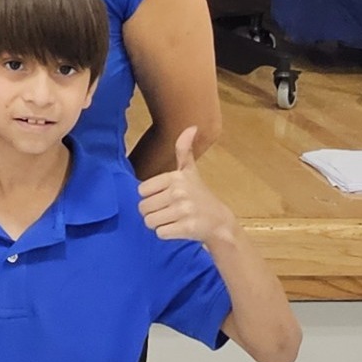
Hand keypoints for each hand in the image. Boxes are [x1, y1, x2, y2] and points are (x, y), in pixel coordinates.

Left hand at [137, 127, 236, 243]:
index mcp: (176, 177)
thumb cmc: (200, 196)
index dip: (151, 197)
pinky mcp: (186, 228)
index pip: (142, 190)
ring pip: (149, 221)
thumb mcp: (190, 172)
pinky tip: (178, 229)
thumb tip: (191, 127)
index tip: (165, 198)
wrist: (219, 222)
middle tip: (169, 212)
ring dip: (159, 224)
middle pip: (143, 208)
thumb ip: (184, 151)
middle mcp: (179, 192)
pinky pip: (160, 233)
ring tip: (173, 220)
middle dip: (153, 213)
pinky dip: (166, 234)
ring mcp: (183, 210)